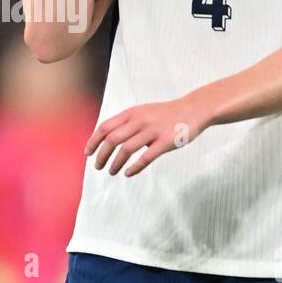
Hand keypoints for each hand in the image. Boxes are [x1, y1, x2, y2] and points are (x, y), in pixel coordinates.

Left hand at [84, 94, 212, 176]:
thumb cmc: (166, 114)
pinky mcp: (166, 142)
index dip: (93, 141)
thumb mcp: (143, 112)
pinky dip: (134, 167)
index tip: (88, 153)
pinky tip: (128, 173)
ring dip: (115, 163)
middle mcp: (140, 120)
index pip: (105, 127)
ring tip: (111, 171)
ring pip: (126, 149)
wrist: (193, 109)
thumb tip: (107, 137)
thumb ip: (127, 122)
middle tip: (98, 166)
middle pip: (112, 139)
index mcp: (132, 113)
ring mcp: (153, 131)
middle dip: (101, 155)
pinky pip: (146, 157)